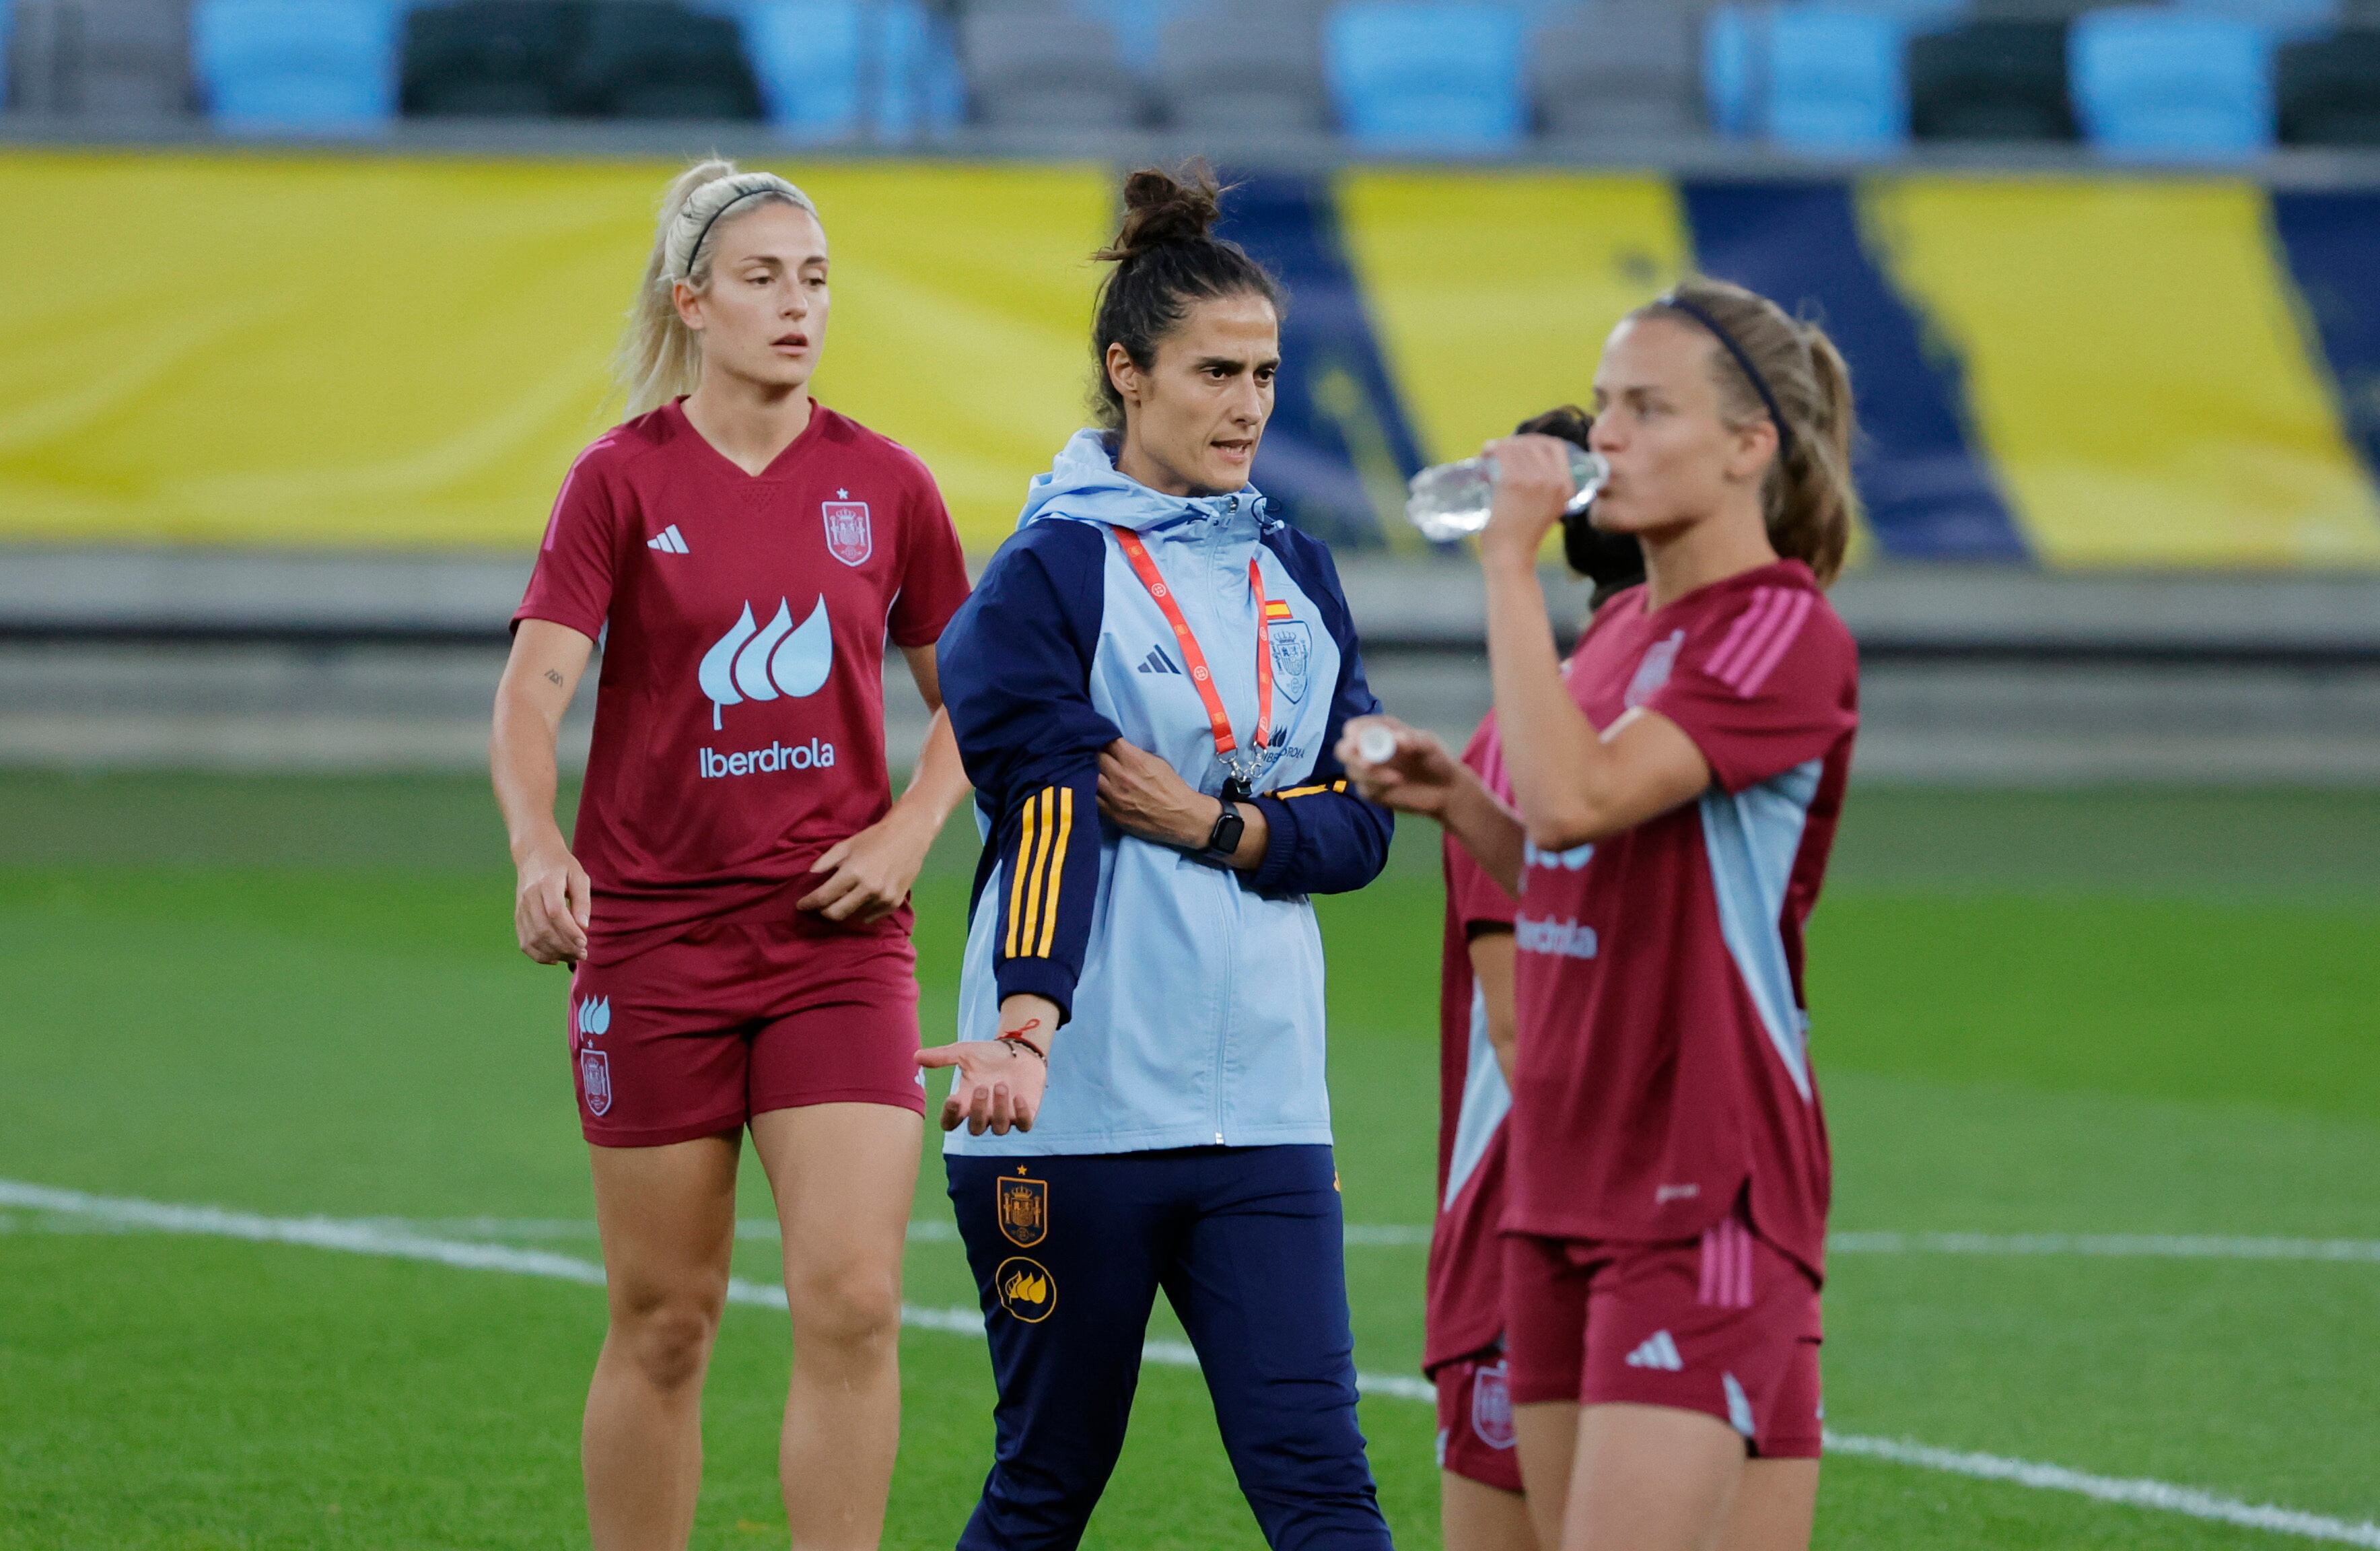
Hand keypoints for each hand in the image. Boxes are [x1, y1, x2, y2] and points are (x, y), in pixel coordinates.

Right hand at [514, 837, 590, 964]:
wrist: (534, 855)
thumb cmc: (561, 866)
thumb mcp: (579, 876)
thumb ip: (583, 901)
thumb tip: (584, 927)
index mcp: (546, 883)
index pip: (555, 913)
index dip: (569, 931)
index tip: (584, 943)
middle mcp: (529, 897)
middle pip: (543, 929)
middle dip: (564, 946)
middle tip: (583, 954)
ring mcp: (521, 908)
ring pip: (533, 938)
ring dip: (553, 953)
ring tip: (572, 958)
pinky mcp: (517, 916)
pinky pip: (524, 942)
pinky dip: (538, 955)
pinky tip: (555, 958)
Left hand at [799, 807, 933, 922]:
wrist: (909, 836)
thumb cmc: (874, 838)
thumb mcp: (846, 844)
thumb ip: (825, 861)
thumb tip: (809, 877)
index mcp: (853, 872)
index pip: (824, 897)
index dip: (808, 903)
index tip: (801, 905)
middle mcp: (868, 888)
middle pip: (836, 913)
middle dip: (823, 911)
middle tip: (820, 905)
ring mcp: (883, 898)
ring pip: (853, 916)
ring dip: (844, 910)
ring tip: (841, 900)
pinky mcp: (894, 903)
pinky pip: (871, 917)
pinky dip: (862, 912)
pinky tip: (859, 902)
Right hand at [916, 994, 1058, 1134]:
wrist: (1020, 1050)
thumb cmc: (990, 1055)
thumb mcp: (965, 1053)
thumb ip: (942, 1057)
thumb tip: (916, 1056)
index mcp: (966, 1102)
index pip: (951, 1122)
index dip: (949, 1117)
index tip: (952, 1099)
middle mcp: (985, 1113)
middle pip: (975, 1130)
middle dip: (978, 1111)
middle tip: (981, 1087)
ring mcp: (1006, 1116)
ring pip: (999, 1129)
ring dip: (999, 1109)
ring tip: (1001, 1084)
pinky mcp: (1026, 1114)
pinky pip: (1024, 1126)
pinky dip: (1022, 1115)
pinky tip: (1018, 1096)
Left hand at [1097, 739, 1216, 849]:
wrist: (1181, 817)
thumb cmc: (1172, 787)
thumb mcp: (1157, 762)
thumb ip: (1135, 754)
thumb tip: (1118, 750)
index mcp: (1134, 761)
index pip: (1108, 741)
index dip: (1105, 739)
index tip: (1105, 741)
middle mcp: (1121, 777)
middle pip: (1096, 757)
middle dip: (1098, 754)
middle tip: (1100, 756)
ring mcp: (1114, 797)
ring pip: (1090, 777)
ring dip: (1092, 773)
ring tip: (1096, 773)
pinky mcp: (1112, 814)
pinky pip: (1093, 798)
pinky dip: (1093, 792)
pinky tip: (1098, 790)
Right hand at [1337, 714, 1463, 817]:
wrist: (1445, 790)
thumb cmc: (1436, 760)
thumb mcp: (1429, 745)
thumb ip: (1413, 740)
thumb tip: (1397, 738)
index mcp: (1379, 731)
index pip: (1354, 728)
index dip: (1354, 733)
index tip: (1360, 741)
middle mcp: (1368, 749)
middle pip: (1342, 750)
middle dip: (1351, 756)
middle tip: (1367, 764)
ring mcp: (1368, 772)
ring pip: (1352, 772)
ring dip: (1371, 775)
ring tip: (1397, 778)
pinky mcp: (1371, 791)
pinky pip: (1363, 788)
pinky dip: (1378, 786)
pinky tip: (1396, 784)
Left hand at [1477, 433, 1575, 570]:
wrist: (1511, 557)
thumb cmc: (1522, 537)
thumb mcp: (1547, 510)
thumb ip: (1547, 491)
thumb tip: (1528, 468)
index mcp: (1566, 486)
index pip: (1555, 447)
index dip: (1535, 441)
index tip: (1519, 446)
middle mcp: (1554, 481)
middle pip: (1533, 444)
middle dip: (1513, 442)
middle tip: (1498, 452)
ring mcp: (1535, 480)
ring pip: (1516, 446)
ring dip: (1499, 445)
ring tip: (1488, 454)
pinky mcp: (1514, 482)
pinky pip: (1502, 452)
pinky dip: (1491, 448)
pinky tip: (1484, 453)